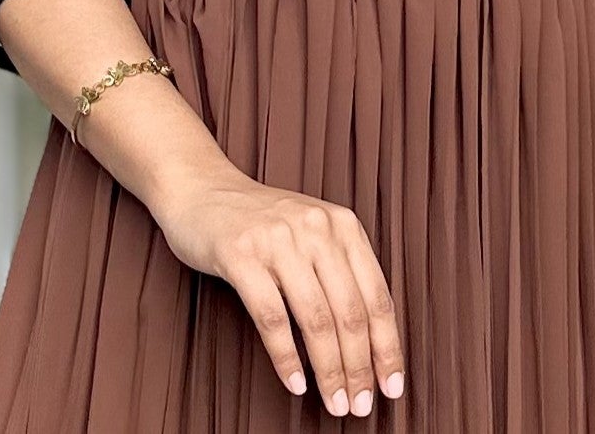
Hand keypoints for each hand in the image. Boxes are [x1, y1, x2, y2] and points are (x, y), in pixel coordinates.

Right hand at [156, 163, 404, 416]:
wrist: (202, 188)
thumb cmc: (261, 223)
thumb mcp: (312, 233)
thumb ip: (340, 272)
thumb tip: (369, 344)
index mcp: (342, 225)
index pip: (376, 297)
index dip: (388, 348)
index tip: (392, 387)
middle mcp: (316, 228)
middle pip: (350, 313)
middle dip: (359, 368)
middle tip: (360, 406)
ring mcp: (278, 240)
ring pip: (316, 319)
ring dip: (329, 370)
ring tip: (334, 403)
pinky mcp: (240, 254)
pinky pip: (271, 317)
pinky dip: (286, 357)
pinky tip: (295, 383)